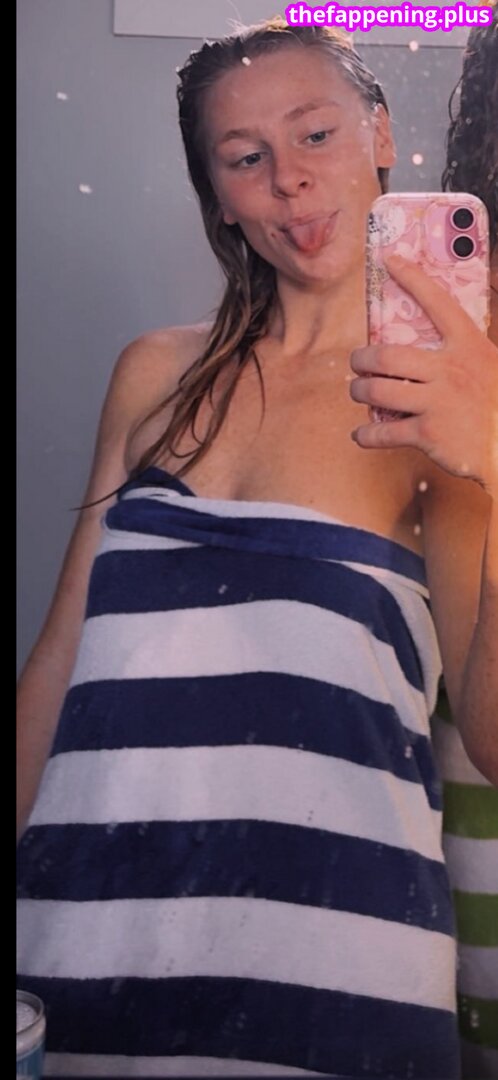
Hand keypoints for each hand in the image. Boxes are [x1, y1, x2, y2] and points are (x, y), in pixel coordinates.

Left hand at [350, 255, 497, 491]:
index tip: (390, 260)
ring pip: (378, 391)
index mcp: (469, 346)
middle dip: (362, 359)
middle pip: (387, 356)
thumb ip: (465, 350)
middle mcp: (451, 369)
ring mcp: (439, 402)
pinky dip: (367, 435)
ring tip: (358, 392)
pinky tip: (362, 434)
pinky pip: (384, 431)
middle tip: (357, 363)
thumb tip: (445, 332)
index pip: (438, 302)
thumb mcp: (489, 365)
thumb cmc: (497, 405)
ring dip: (359, 392)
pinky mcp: (429, 433)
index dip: (412, 278)